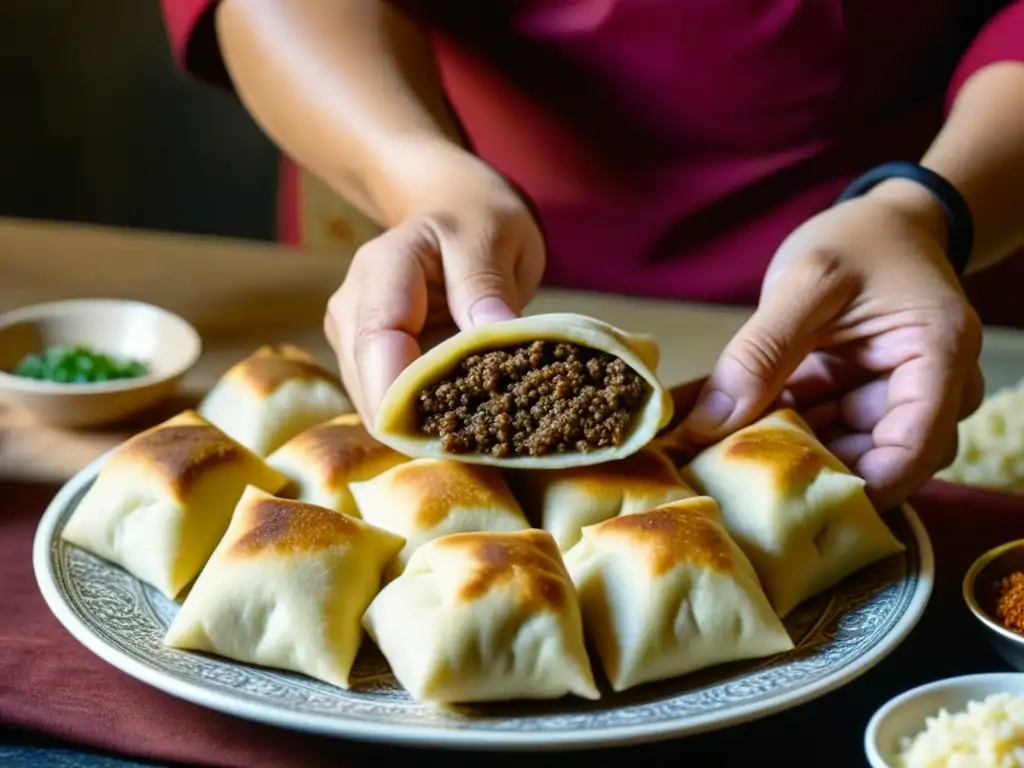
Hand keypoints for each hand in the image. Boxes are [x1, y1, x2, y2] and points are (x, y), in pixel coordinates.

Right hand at [324, 142, 545, 424]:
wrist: (448, 205)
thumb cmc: (473, 217)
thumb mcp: (492, 234)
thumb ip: (486, 284)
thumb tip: (493, 336)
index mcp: (383, 270)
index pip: (380, 342)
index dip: (406, 396)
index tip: (448, 436)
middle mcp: (353, 308)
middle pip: (371, 386)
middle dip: (420, 423)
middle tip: (483, 448)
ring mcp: (353, 338)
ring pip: (376, 405)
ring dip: (423, 427)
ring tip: (479, 439)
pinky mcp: (366, 362)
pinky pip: (390, 404)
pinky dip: (424, 420)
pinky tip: (464, 428)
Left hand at [680, 185, 985, 509]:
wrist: (878, 224)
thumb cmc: (858, 240)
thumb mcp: (807, 282)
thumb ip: (761, 351)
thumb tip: (709, 425)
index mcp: (938, 358)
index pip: (913, 451)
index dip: (855, 485)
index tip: (785, 497)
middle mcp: (930, 391)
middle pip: (876, 461)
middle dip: (808, 470)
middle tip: (734, 475)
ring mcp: (894, 401)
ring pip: (842, 452)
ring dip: (786, 452)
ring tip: (717, 454)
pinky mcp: (861, 402)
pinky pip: (822, 431)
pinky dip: (779, 430)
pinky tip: (727, 431)